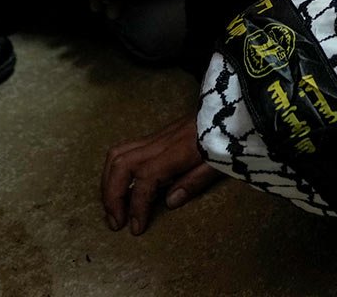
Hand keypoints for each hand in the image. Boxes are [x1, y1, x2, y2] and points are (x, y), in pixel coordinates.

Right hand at [101, 115, 220, 235]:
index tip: (136, 228)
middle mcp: (160, 142)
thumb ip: (195, 182)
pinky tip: (119, 187)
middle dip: (111, 197)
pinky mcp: (154, 136)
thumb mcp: (219, 163)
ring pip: (117, 154)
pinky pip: (124, 149)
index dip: (137, 206)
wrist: (229, 109)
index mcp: (177, 151)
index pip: (145, 179)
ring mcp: (155, 137)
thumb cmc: (228, 139)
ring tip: (112, 208)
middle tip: (115, 223)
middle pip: (121, 165)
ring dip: (108, 183)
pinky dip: (114, 171)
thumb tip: (170, 203)